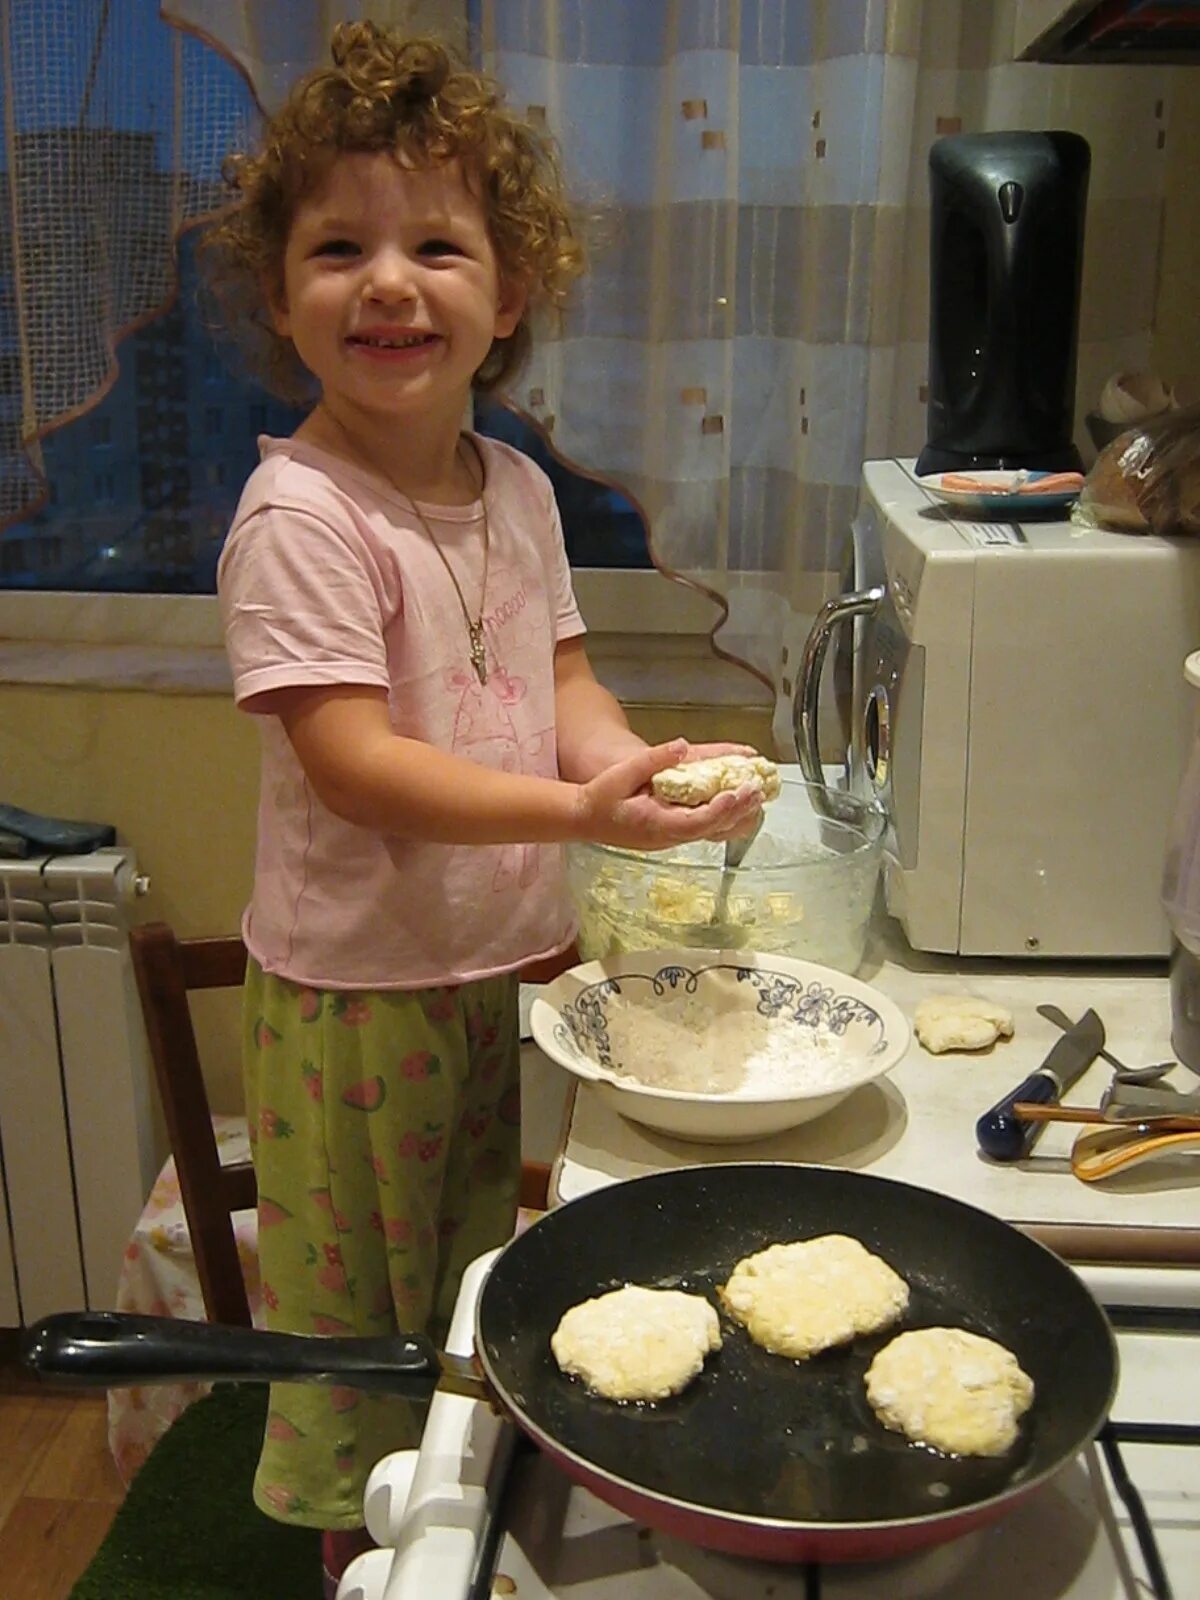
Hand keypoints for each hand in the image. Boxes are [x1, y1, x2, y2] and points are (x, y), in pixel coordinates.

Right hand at [573, 741, 764, 849]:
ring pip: (710, 831)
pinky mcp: (671, 833)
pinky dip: (723, 817)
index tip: (738, 794)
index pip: (695, 822)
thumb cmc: (598, 798)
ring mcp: (670, 838)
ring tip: (757, 799)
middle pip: (710, 828)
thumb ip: (652, 760)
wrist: (581, 820)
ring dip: (735, 816)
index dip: (720, 809)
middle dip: (737, 811)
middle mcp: (667, 836)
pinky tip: (737, 805)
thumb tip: (682, 746)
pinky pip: (703, 828)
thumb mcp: (620, 775)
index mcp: (655, 824)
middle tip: (758, 791)